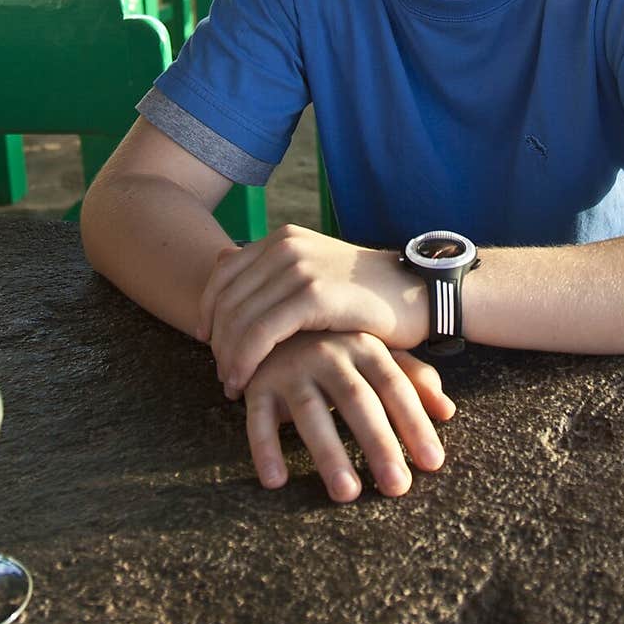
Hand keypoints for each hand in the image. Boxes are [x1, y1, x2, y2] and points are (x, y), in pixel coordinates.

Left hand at [197, 224, 427, 398]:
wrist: (416, 294)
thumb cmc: (365, 294)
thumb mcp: (314, 270)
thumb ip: (273, 270)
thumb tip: (222, 262)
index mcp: (283, 238)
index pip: (223, 274)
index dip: (207, 310)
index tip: (207, 342)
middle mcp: (286, 246)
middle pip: (227, 299)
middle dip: (217, 340)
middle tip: (221, 373)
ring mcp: (299, 267)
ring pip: (240, 319)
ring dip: (228, 357)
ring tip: (230, 384)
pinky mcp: (313, 295)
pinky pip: (261, 333)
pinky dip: (245, 360)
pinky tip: (243, 382)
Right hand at [243, 332, 454, 501]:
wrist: (272, 316)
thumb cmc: (335, 342)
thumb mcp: (374, 353)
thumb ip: (411, 378)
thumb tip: (447, 411)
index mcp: (364, 346)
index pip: (395, 387)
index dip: (414, 423)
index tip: (433, 463)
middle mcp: (329, 353)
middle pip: (358, 401)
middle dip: (379, 444)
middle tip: (397, 487)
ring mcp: (291, 367)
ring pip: (311, 413)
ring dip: (329, 454)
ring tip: (347, 493)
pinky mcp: (258, 383)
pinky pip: (258, 419)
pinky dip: (265, 449)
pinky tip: (276, 481)